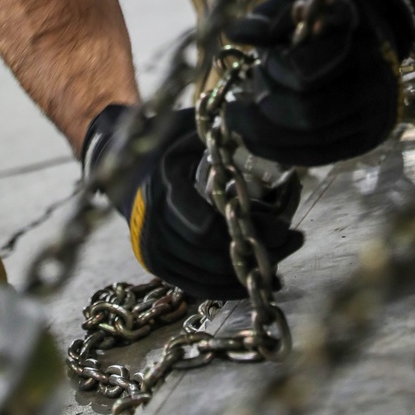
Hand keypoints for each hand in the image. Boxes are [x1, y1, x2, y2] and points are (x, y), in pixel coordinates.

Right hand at [82, 105, 303, 299]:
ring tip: (282, 263)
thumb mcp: (186, 130)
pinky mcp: (157, 265)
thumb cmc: (163, 145)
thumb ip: (217, 134)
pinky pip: (195, 287)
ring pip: (207, 276)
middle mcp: (154, 224)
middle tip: (294, 241)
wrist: (120, 170)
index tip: (284, 226)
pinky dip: (226, 288)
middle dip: (257, 253)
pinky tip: (252, 282)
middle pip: (214, 254)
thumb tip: (259, 126)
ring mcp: (153, 249)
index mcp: (165, 187)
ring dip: (247, 275)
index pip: (207, 227)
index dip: (249, 231)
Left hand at [224, 0, 414, 166]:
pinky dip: (278, 150)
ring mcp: (376, 112)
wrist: (377, 29)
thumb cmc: (328, 12)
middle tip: (250, 85)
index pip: (305, 69)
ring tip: (238, 114)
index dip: (274, 68)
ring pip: (311, 139)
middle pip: (308, 112)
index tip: (262, 57)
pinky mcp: (367, 138)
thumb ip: (268, 17)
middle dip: (267, 103)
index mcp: (357, 35)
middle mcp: (375, 76)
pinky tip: (252, 137)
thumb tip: (234, 34)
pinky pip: (318, 156)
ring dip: (265, 130)